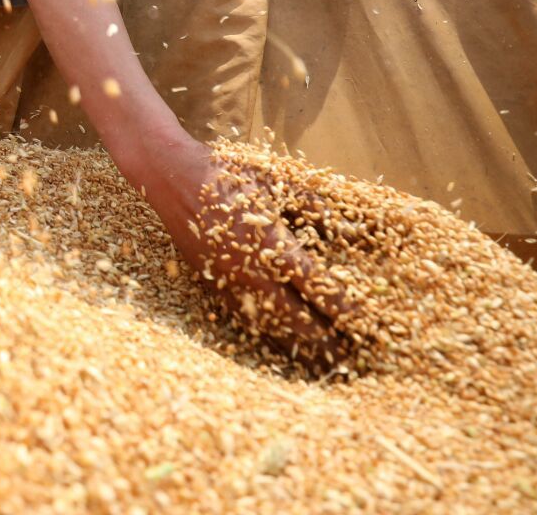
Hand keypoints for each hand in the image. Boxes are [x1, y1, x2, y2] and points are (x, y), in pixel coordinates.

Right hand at [132, 140, 354, 368]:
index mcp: (272, 248)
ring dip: (295, 343)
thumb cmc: (227, 177)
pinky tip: (278, 338)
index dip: (342, 309)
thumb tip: (352, 226)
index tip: (364, 325)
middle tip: (346, 356)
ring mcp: (229, 283)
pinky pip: (244, 318)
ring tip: (319, 359)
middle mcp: (251, 273)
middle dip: (323, 339)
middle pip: (294, 318)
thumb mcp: (277, 185)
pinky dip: (266, 333)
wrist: (172, 178)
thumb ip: (316, 209)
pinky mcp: (212, 284)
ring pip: (268, 324)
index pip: (316, 288)